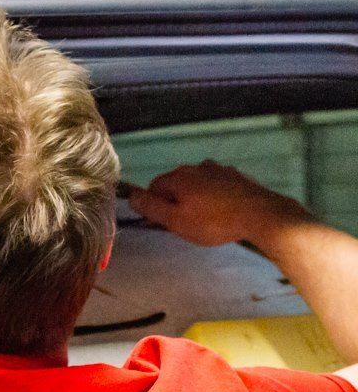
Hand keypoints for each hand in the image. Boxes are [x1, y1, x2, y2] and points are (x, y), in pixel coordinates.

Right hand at [127, 160, 307, 247]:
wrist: (260, 214)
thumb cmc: (213, 222)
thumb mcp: (176, 221)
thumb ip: (151, 208)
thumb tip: (131, 196)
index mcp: (178, 177)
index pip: (153, 187)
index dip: (154, 205)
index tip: (162, 222)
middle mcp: (196, 167)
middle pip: (174, 183)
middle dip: (173, 201)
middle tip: (182, 224)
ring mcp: (218, 169)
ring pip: (195, 183)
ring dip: (193, 198)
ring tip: (203, 219)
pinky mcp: (235, 175)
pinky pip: (214, 184)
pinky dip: (211, 195)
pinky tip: (220, 211)